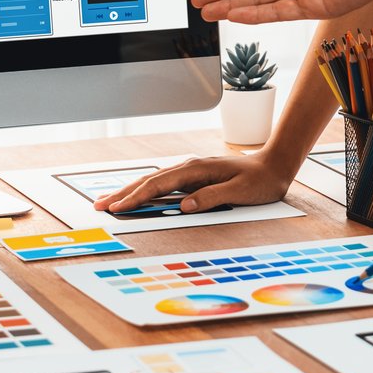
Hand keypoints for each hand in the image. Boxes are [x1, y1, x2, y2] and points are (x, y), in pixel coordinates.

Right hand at [91, 154, 294, 213]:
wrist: (274, 165)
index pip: (158, 185)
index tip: (117, 208)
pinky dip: (143, 190)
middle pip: (148, 180)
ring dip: (128, 191)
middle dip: (122, 193)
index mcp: (196, 170)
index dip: (135, 197)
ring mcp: (189, 171)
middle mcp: (188, 167)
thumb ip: (211, 198)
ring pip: (152, 181)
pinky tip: (135, 195)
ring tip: (107, 201)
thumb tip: (184, 206)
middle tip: (99, 206)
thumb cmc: (259, 180)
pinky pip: (161, 184)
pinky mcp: (192, 178)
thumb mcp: (239, 193)